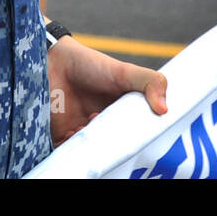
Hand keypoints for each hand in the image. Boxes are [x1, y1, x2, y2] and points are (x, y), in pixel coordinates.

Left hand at [47, 35, 167, 145]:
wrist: (52, 60)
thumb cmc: (90, 65)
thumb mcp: (125, 72)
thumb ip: (150, 82)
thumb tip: (164, 110)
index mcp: (119, 115)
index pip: (131, 135)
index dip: (132, 138)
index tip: (134, 134)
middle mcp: (101, 127)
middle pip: (110, 148)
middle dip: (111, 146)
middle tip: (108, 131)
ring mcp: (81, 134)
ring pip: (90, 154)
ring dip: (92, 148)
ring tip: (89, 126)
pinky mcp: (60, 137)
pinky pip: (67, 155)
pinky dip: (71, 151)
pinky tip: (74, 133)